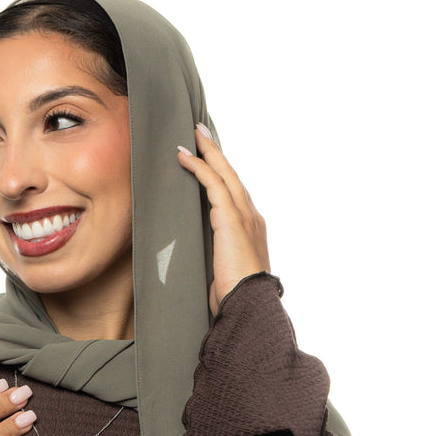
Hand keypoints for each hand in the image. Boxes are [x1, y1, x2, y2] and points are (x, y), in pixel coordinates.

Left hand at [177, 123, 269, 314]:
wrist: (247, 304)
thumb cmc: (233, 295)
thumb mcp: (220, 269)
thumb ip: (212, 254)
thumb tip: (193, 253)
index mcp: (251, 228)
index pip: (234, 192)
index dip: (222, 172)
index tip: (209, 157)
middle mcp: (251, 217)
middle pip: (232, 175)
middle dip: (216, 152)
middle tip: (200, 131)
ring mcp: (244, 215)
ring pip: (224, 174)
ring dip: (207, 152)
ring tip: (192, 135)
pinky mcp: (232, 218)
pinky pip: (213, 184)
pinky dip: (199, 167)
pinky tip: (184, 157)